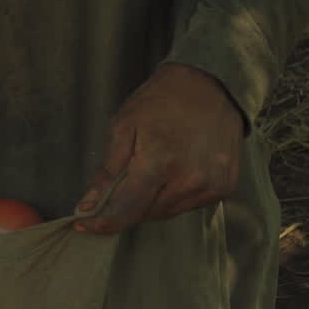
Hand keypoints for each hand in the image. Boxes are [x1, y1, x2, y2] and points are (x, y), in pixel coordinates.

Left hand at [74, 62, 245, 233]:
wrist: (211, 84)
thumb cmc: (162, 101)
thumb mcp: (123, 127)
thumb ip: (107, 171)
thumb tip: (89, 205)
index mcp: (159, 163)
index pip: (125, 211)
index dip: (101, 222)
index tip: (84, 224)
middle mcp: (189, 180)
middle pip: (144, 214)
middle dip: (127, 204)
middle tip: (125, 178)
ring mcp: (210, 186)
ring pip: (165, 212)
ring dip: (151, 200)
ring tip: (154, 167)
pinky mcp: (224, 187)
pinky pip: (188, 205)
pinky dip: (174, 195)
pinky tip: (176, 170)